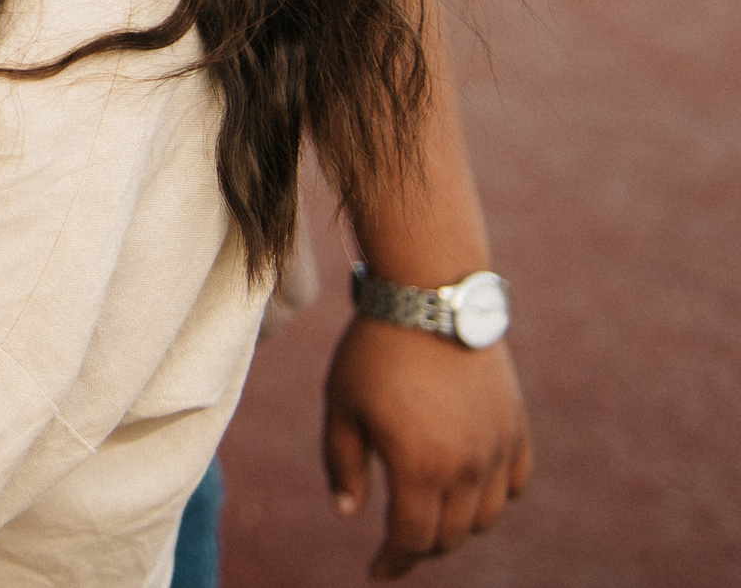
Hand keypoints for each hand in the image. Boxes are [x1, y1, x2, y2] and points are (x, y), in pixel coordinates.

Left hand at [324, 316, 533, 578]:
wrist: (429, 297)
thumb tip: (348, 512)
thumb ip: (343, 463)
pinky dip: (496, 497)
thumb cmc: (374, 350)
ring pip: (488, 516)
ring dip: (458, 527)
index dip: (393, 562)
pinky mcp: (516, 425)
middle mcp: (467, 465)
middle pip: (451, 536)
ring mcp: (498, 446)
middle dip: (421, 548)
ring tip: (430, 518)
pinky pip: (515, 482)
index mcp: (419, 466)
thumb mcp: (341, 406)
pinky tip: (470, 491)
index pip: (412, 539)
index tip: (376, 571)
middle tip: (398, 545)